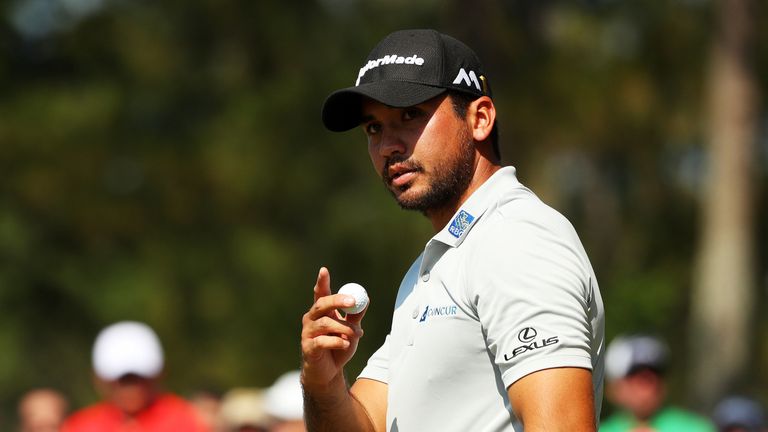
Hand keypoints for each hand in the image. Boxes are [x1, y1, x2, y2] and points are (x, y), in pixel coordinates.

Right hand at [301, 267, 367, 390]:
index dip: (321, 282)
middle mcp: (311, 319)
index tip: (324, 270)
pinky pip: (323, 341)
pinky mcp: (308, 348)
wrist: (328, 372)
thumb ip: (355, 316)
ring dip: (344, 328)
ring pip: (326, 324)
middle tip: (352, 302)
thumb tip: (365, 299)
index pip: (320, 293)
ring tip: (356, 335)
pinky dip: (337, 341)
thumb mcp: (351, 330)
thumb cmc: (338, 348)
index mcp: (321, 312)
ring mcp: (308, 333)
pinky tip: (345, 344)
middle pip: (321, 304)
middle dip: (337, 301)